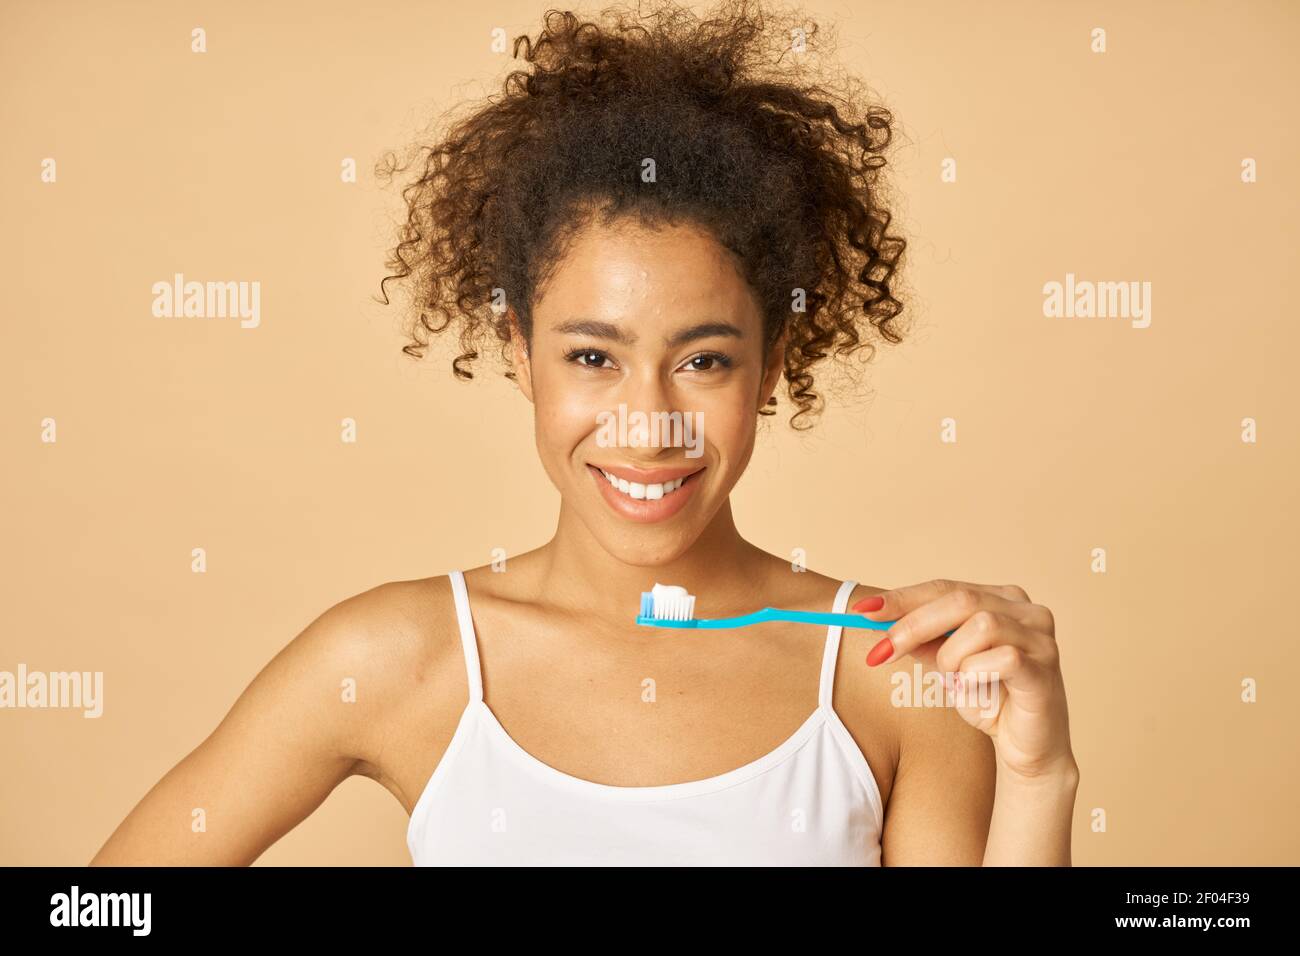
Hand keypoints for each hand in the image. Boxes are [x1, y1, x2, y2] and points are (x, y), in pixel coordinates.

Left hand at [854, 579, 1076, 782]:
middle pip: (960, 600)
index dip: (901, 598)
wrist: (1028, 749)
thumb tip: (879, 620)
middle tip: (882, 652)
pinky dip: (975, 675)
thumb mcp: (946, 666)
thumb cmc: (989, 700)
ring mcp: (1040, 637)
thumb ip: (921, 641)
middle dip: (912, 625)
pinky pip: (1003, 658)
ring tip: (955, 680)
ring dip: (952, 657)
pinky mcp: (1045, 668)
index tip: (861, 611)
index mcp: (1002, 599)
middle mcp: (1026, 610)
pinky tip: (973, 689)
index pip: (944, 588)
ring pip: (981, 626)